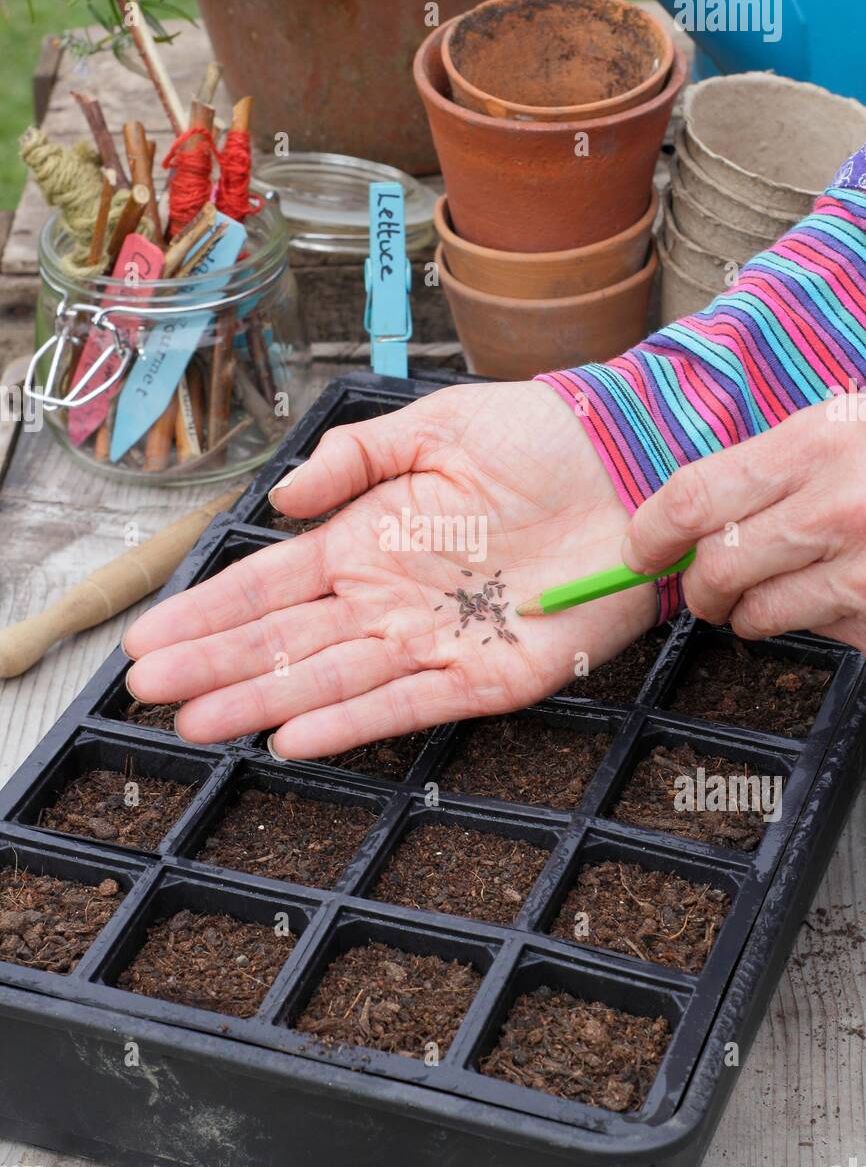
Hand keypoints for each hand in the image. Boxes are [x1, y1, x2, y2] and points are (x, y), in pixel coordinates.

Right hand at [124, 381, 656, 757]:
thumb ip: (357, 459)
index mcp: (372, 539)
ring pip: (333, 680)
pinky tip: (292, 740)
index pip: (273, 584)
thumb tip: (283, 497)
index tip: (151, 638)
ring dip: (263, 703)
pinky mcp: (490, 677)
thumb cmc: (541, 438)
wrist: (633, 465)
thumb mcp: (437, 426)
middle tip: (149, 695)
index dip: (211, 611)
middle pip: (287, 640)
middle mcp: (391, 597)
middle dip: (216, 666)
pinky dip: (352, 724)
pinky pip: (410, 705)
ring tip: (197, 725)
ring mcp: (436, 640)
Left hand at [622, 397, 865, 653]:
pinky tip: (841, 588)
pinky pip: (816, 632)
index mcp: (815, 445)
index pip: (694, 497)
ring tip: (782, 586)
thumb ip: (773, 463)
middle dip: (702, 588)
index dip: (652, 534)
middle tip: (712, 587)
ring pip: (758, 613)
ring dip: (753, 612)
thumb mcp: (840, 430)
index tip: (640, 553)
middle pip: (717, 567)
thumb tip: (691, 510)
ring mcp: (863, 570)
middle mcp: (836, 508)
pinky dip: (815, 620)